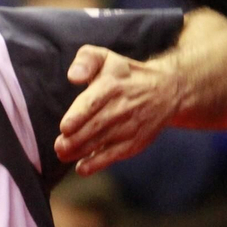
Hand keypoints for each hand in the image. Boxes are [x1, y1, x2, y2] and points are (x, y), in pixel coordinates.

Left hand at [54, 45, 183, 174]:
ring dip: (80, 151)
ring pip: (101, 142)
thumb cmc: (124, 75)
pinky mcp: (135, 142)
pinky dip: (96, 164)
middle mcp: (123, 107)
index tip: (65, 127)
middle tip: (59, 146)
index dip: (78, 116)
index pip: (93, 102)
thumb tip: (73, 76)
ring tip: (63, 154)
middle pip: (95, 126)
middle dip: (74, 139)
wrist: (167, 90)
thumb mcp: (106, 59)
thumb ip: (85, 61)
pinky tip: (81, 168)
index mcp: (112, 85)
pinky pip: (113, 156)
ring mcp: (130, 127)